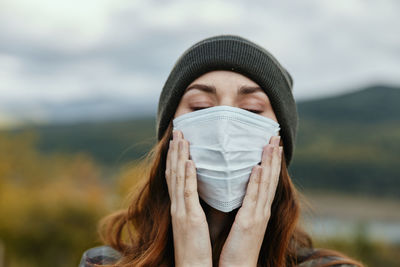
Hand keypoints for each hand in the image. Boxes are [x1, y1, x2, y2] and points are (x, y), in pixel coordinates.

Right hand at [165, 129, 212, 266]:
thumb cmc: (196, 248)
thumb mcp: (195, 223)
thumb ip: (196, 207)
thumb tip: (205, 193)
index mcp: (181, 206)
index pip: (176, 177)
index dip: (175, 158)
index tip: (178, 141)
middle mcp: (178, 205)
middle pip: (174, 172)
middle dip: (175, 151)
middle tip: (177, 131)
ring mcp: (181, 211)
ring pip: (178, 178)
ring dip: (179, 157)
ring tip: (181, 138)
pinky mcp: (188, 218)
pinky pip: (187, 193)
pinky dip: (187, 176)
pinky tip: (189, 161)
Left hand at [219, 136, 282, 266]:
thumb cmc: (238, 247)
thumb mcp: (243, 223)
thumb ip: (243, 206)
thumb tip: (238, 190)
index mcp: (260, 209)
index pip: (267, 181)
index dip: (272, 162)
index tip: (273, 145)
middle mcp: (262, 209)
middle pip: (270, 178)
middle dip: (274, 156)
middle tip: (276, 136)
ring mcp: (258, 215)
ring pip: (266, 184)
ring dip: (269, 163)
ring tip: (271, 143)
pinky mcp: (250, 222)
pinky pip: (254, 198)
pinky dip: (258, 182)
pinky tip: (259, 167)